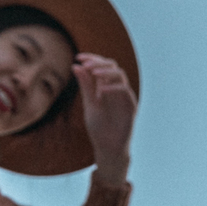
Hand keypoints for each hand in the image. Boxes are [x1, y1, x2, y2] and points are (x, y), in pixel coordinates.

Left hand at [74, 52, 135, 185]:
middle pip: (112, 65)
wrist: (108, 148)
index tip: (78, 57)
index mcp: (105, 86)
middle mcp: (116, 88)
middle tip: (86, 64)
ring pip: (120, 75)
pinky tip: (101, 91)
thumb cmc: (99, 128)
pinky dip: (113, 87)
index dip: (92, 58)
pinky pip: (125, 91)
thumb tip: (76, 66)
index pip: (101, 66)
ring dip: (106, 71)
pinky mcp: (131, 106)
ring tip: (94, 73)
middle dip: (99, 62)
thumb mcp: (89, 104)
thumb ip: (85, 86)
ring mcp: (124, 96)